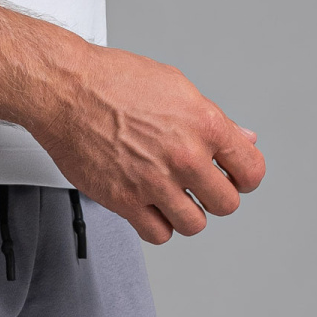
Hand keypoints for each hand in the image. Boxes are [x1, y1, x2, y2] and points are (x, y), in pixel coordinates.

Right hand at [28, 39, 264, 243]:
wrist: (66, 91)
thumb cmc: (113, 81)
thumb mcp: (176, 87)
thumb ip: (213, 120)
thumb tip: (243, 138)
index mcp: (204, 125)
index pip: (251, 170)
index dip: (245, 177)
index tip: (236, 178)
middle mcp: (184, 156)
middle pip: (226, 203)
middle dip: (217, 197)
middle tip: (202, 188)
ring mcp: (155, 182)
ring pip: (194, 224)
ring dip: (188, 214)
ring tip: (175, 199)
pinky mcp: (125, 200)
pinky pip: (158, 234)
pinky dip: (158, 226)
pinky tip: (151, 208)